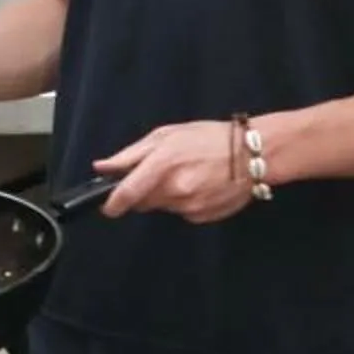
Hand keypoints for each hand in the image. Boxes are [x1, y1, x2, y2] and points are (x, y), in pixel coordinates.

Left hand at [94, 121, 252, 224]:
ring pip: (162, 207)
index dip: (112, 203)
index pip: (127, 193)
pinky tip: (198, 185)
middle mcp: (175, 189)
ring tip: (185, 175)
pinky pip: (181, 213)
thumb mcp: (165, 136)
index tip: (108, 207)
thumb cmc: (208, 138)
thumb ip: (130, 155)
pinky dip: (183, 202)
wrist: (252, 154)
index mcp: (162, 164)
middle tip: (160, 173)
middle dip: (142, 192)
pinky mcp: (202, 217)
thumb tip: (102, 167)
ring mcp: (189, 206)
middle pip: (142, 202)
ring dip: (164, 195)